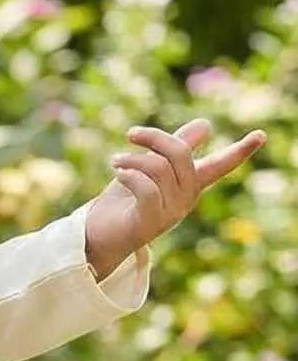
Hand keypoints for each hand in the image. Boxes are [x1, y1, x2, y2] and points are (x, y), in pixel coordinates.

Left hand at [85, 117, 265, 279]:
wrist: (97, 236)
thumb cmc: (124, 200)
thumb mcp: (151, 167)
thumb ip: (177, 147)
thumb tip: (207, 124)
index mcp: (190, 184)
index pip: (220, 165)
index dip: (240, 151)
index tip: (261, 135)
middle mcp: (185, 199)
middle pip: (179, 153)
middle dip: (153, 138)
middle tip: (131, 135)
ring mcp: (170, 213)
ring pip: (157, 167)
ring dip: (131, 159)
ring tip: (115, 161)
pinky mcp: (151, 223)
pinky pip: (146, 188)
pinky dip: (129, 175)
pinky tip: (117, 173)